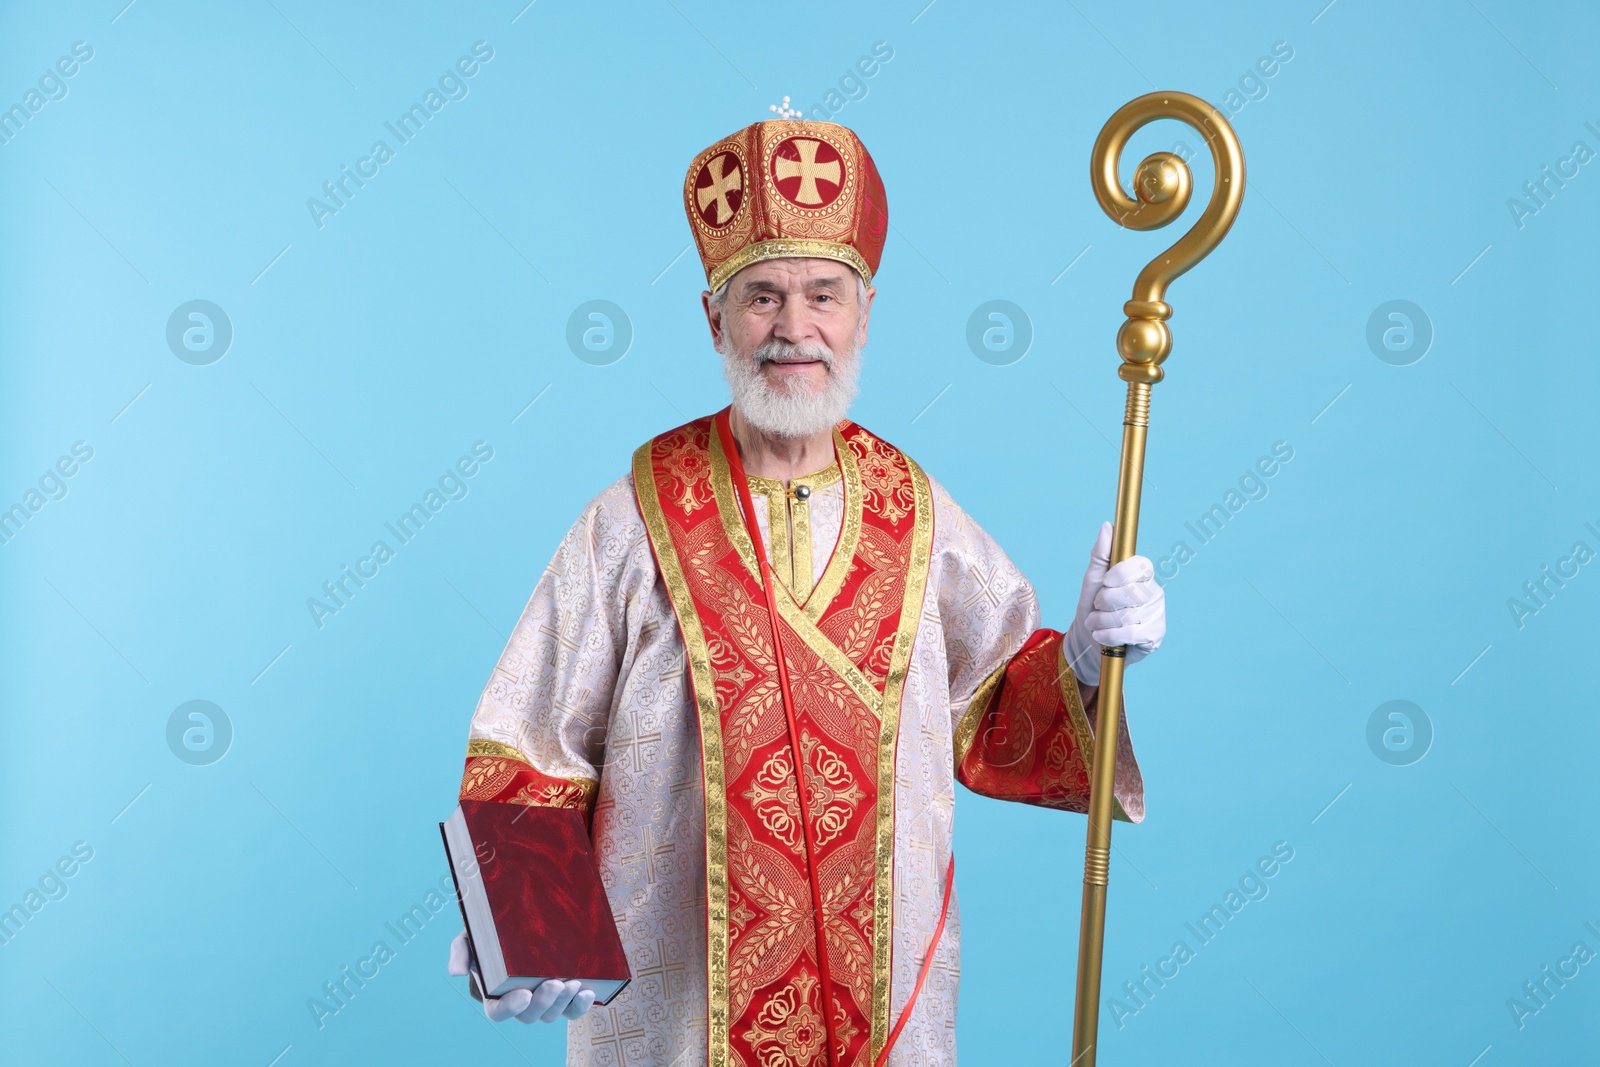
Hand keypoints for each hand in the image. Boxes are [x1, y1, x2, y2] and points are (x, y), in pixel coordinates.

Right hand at [448, 931, 595, 1022]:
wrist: (516, 923)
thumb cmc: (491, 932)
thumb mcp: (471, 936)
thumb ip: (460, 951)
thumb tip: (455, 972)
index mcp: (494, 994)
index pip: (498, 1012)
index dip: (510, 1008)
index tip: (523, 994)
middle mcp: (520, 1002)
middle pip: (531, 1015)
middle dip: (545, 1002)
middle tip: (556, 983)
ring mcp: (542, 1001)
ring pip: (552, 1014)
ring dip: (564, 1003)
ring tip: (575, 982)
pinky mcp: (562, 995)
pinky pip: (571, 1010)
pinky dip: (580, 1005)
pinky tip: (589, 992)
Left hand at [1061, 521, 1165, 686]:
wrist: (1089, 641)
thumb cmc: (1093, 607)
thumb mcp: (1093, 579)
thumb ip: (1101, 554)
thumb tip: (1107, 525)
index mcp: (1142, 576)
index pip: (1142, 566)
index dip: (1122, 573)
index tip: (1106, 581)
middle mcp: (1154, 593)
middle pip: (1131, 592)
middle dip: (1105, 602)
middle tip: (1098, 607)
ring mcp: (1157, 615)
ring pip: (1128, 614)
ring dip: (1102, 621)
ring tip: (1096, 624)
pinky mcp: (1154, 636)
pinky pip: (1130, 633)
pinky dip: (1109, 635)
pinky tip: (1102, 636)